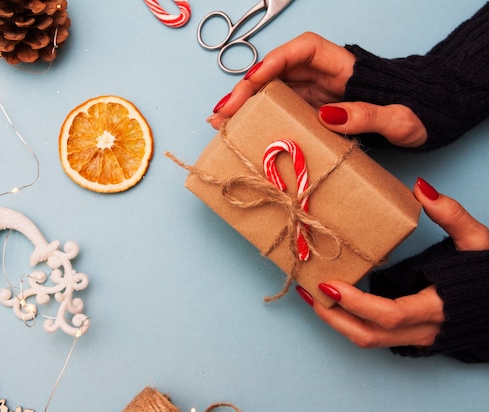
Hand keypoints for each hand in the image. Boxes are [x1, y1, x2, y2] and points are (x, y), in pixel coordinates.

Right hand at [207, 32, 427, 147]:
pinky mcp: (311, 110)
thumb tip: (328, 116)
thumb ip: (368, 115)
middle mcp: (324, 75)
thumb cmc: (416, 113)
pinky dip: (257, 118)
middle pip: (278, 72)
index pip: (303, 50)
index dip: (275, 61)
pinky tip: (238, 128)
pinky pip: (278, 109)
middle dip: (247, 89)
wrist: (424, 120)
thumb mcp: (399, 119)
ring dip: (244, 105)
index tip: (255, 79)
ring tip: (220, 122)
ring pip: (271, 91)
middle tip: (223, 111)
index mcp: (345, 67)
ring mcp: (315, 93)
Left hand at [297, 177, 488, 348]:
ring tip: (311, 296)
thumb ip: (452, 215)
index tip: (327, 283)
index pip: (389, 314)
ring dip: (336, 321)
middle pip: (369, 335)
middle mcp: (424, 330)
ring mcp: (416, 339)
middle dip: (333, 316)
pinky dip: (349, 321)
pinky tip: (333, 300)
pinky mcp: (410, 338)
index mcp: (437, 307)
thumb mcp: (478, 242)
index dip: (356, 302)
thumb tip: (421, 188)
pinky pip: (374, 336)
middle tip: (307, 290)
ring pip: (368, 341)